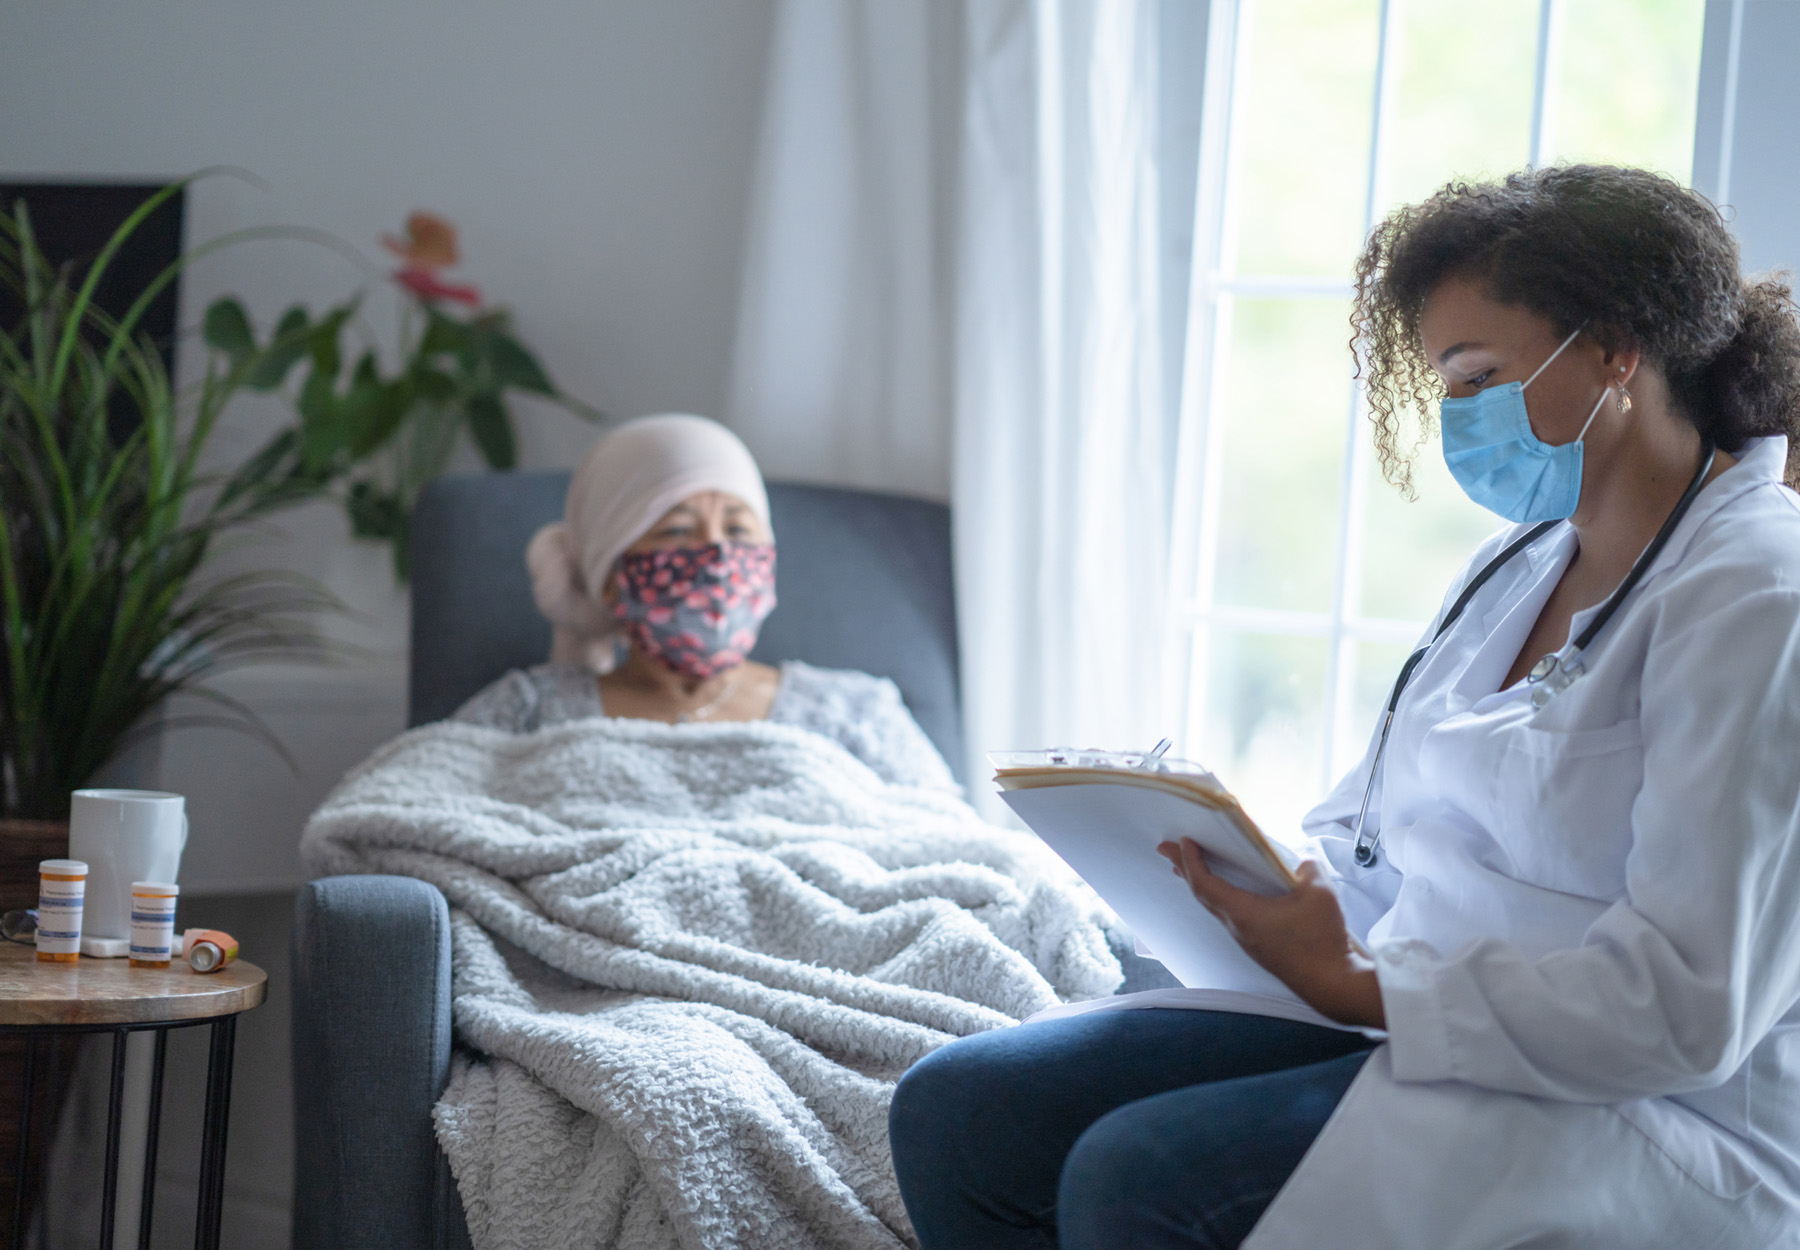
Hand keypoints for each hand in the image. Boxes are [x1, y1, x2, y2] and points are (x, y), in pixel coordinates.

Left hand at [1155, 838, 1385, 1028]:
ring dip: (1201, 884)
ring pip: (1215, 908)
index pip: (1204, 884)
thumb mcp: (1319, 892)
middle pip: (1202, 895)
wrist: (1334, 985)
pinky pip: (1231, 917)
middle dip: (1183, 868)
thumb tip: (1300, 866)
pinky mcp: (1260, 948)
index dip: (1190, 861)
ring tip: (1190, 867)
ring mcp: (1248, 941)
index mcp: (1243, 914)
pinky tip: (1231, 894)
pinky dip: (1221, 898)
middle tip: (1167, 849)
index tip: (1183, 842)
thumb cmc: (1322, 940)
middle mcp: (1238, 929)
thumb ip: (1306, 868)